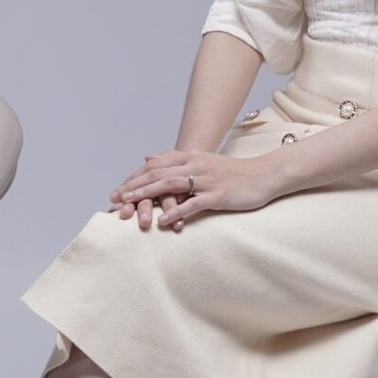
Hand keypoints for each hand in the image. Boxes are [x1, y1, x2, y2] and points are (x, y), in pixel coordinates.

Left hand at [110, 149, 281, 231]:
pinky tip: (162, 221)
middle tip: (115, 198)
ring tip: (129, 205)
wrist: (263, 175)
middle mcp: (195, 165)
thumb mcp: (201, 160)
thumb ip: (175, 159)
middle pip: (157, 173)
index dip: (134, 177)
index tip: (118, 189)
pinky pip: (192, 204)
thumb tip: (148, 157)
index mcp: (190, 156)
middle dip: (133, 186)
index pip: (155, 164)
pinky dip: (175, 212)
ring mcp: (205, 180)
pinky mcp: (217, 195)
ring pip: (169, 185)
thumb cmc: (232, 172)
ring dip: (146, 195)